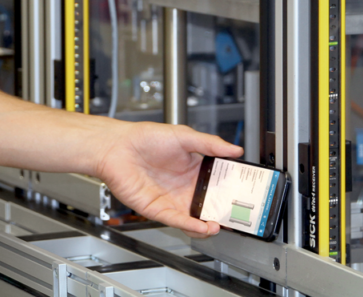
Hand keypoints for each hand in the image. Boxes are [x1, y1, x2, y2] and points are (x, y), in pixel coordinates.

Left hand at [92, 123, 242, 238]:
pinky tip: (203, 225)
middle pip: (209, 204)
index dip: (231, 190)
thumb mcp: (183, 136)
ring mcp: (172, 199)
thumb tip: (234, 150)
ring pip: (195, 217)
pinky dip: (192, 225)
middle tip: (238, 214)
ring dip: (209, 223)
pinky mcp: (158, 209)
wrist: (117, 147)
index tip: (246, 194)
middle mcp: (184, 187)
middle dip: (223, 211)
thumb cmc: (144, 138)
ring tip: (221, 223)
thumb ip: (210, 144)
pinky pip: (178, 220)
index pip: (218, 184)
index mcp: (193, 169)